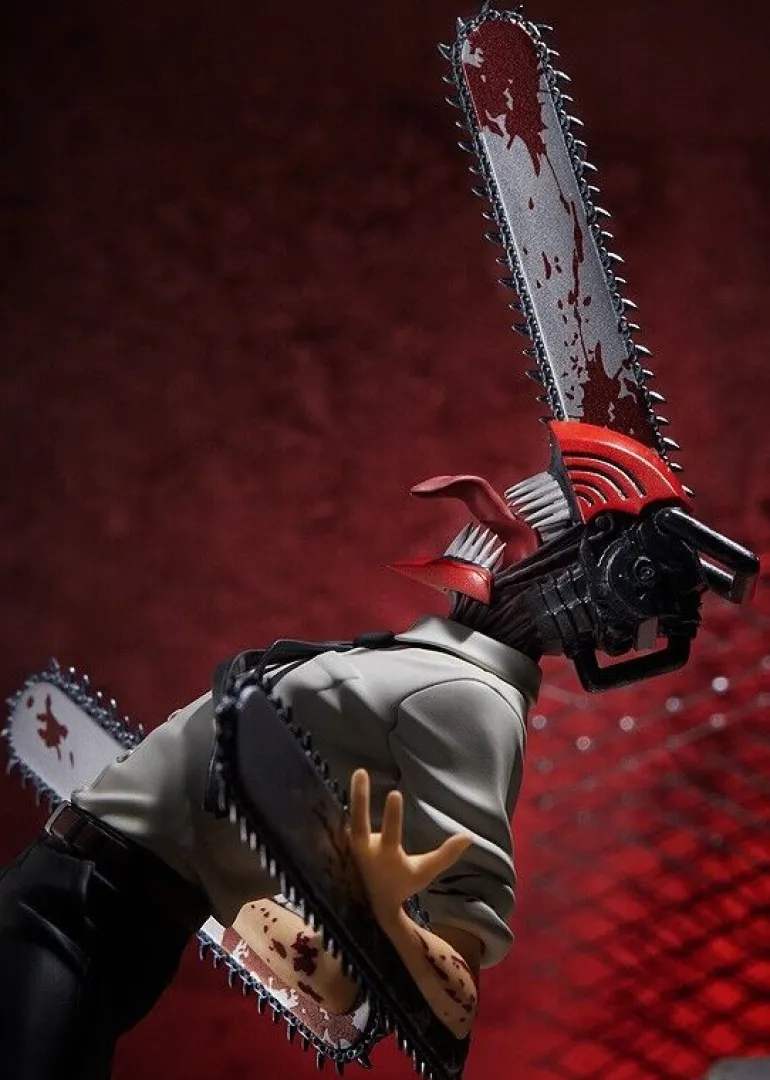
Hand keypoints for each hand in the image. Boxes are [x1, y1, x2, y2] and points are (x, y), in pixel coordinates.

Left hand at [346, 768, 471, 928]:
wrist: (372, 906)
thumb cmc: (402, 884)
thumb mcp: (425, 872)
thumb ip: (445, 855)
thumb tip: (469, 836)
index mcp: (387, 855)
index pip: (391, 832)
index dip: (392, 815)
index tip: (394, 793)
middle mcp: (365, 850)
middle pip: (359, 821)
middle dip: (360, 797)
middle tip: (361, 772)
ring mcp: (350, 847)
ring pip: (347, 819)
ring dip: (350, 798)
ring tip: (357, 772)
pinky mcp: (341, 845)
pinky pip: (336, 824)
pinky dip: (333, 809)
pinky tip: (325, 785)